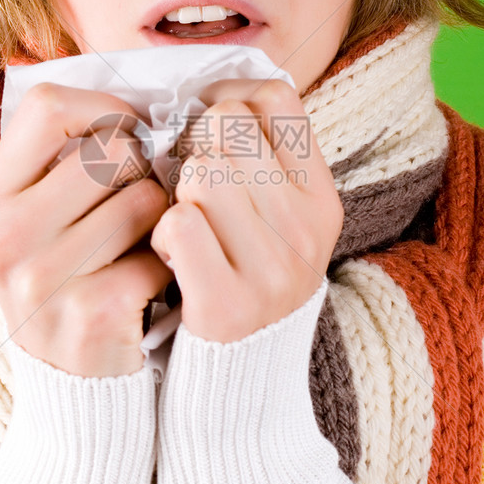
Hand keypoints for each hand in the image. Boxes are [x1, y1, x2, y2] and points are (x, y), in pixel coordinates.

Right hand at [0, 83, 172, 376]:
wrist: (78, 392)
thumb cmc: (73, 281)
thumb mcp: (42, 220)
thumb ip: (68, 159)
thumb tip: (143, 97)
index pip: (48, 106)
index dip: (101, 108)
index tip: (125, 135)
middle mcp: (3, 237)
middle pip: (110, 150)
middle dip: (142, 170)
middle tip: (137, 206)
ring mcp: (42, 280)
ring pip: (145, 197)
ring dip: (161, 218)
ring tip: (140, 248)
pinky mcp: (91, 313)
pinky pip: (162, 250)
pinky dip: (169, 265)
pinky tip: (149, 287)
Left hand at [149, 78, 342, 341]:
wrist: (238, 392)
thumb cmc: (238, 283)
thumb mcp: (274, 222)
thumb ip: (256, 160)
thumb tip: (204, 91)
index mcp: (321, 198)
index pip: (274, 95)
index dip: (225, 98)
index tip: (204, 130)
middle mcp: (308, 230)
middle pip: (227, 127)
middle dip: (193, 147)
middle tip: (188, 188)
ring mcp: (274, 269)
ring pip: (202, 170)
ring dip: (176, 193)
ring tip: (184, 228)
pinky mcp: (229, 305)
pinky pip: (180, 223)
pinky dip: (163, 235)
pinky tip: (172, 258)